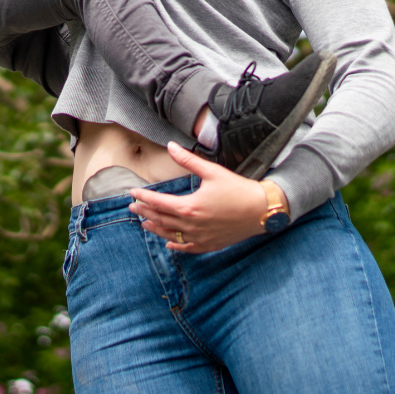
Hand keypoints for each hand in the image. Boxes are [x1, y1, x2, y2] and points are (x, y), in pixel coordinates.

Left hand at [128, 143, 275, 253]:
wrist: (261, 210)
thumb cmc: (237, 189)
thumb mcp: (212, 171)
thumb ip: (188, 160)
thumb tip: (170, 146)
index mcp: (190, 207)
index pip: (159, 203)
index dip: (144, 198)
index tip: (133, 193)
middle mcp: (192, 225)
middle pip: (161, 219)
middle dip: (145, 212)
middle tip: (133, 208)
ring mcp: (201, 237)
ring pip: (171, 236)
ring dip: (156, 229)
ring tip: (144, 224)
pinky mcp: (210, 244)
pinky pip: (188, 248)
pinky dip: (176, 246)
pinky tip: (169, 245)